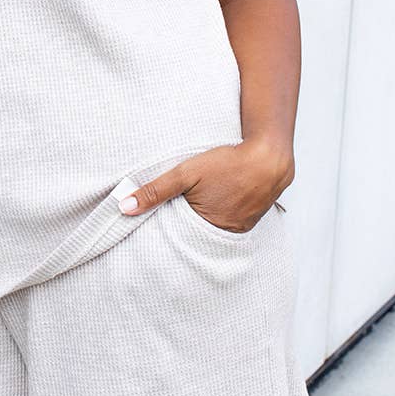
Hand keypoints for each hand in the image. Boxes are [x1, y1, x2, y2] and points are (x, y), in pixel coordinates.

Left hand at [118, 139, 291, 233]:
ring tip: (196, 205)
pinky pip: (227, 223)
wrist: (270, 158)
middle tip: (173, 212)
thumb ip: (155, 190)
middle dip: (181, 226)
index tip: (151, 226)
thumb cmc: (228, 164)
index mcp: (204, 228)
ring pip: (210, 229)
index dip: (164, 229)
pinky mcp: (248, 220)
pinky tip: (216, 201)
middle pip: (193, 235)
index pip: (175, 237)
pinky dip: (218, 215)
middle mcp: (222, 234)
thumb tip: (124, 207)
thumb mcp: (186, 173)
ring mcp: (238, 228)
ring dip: (201, 220)